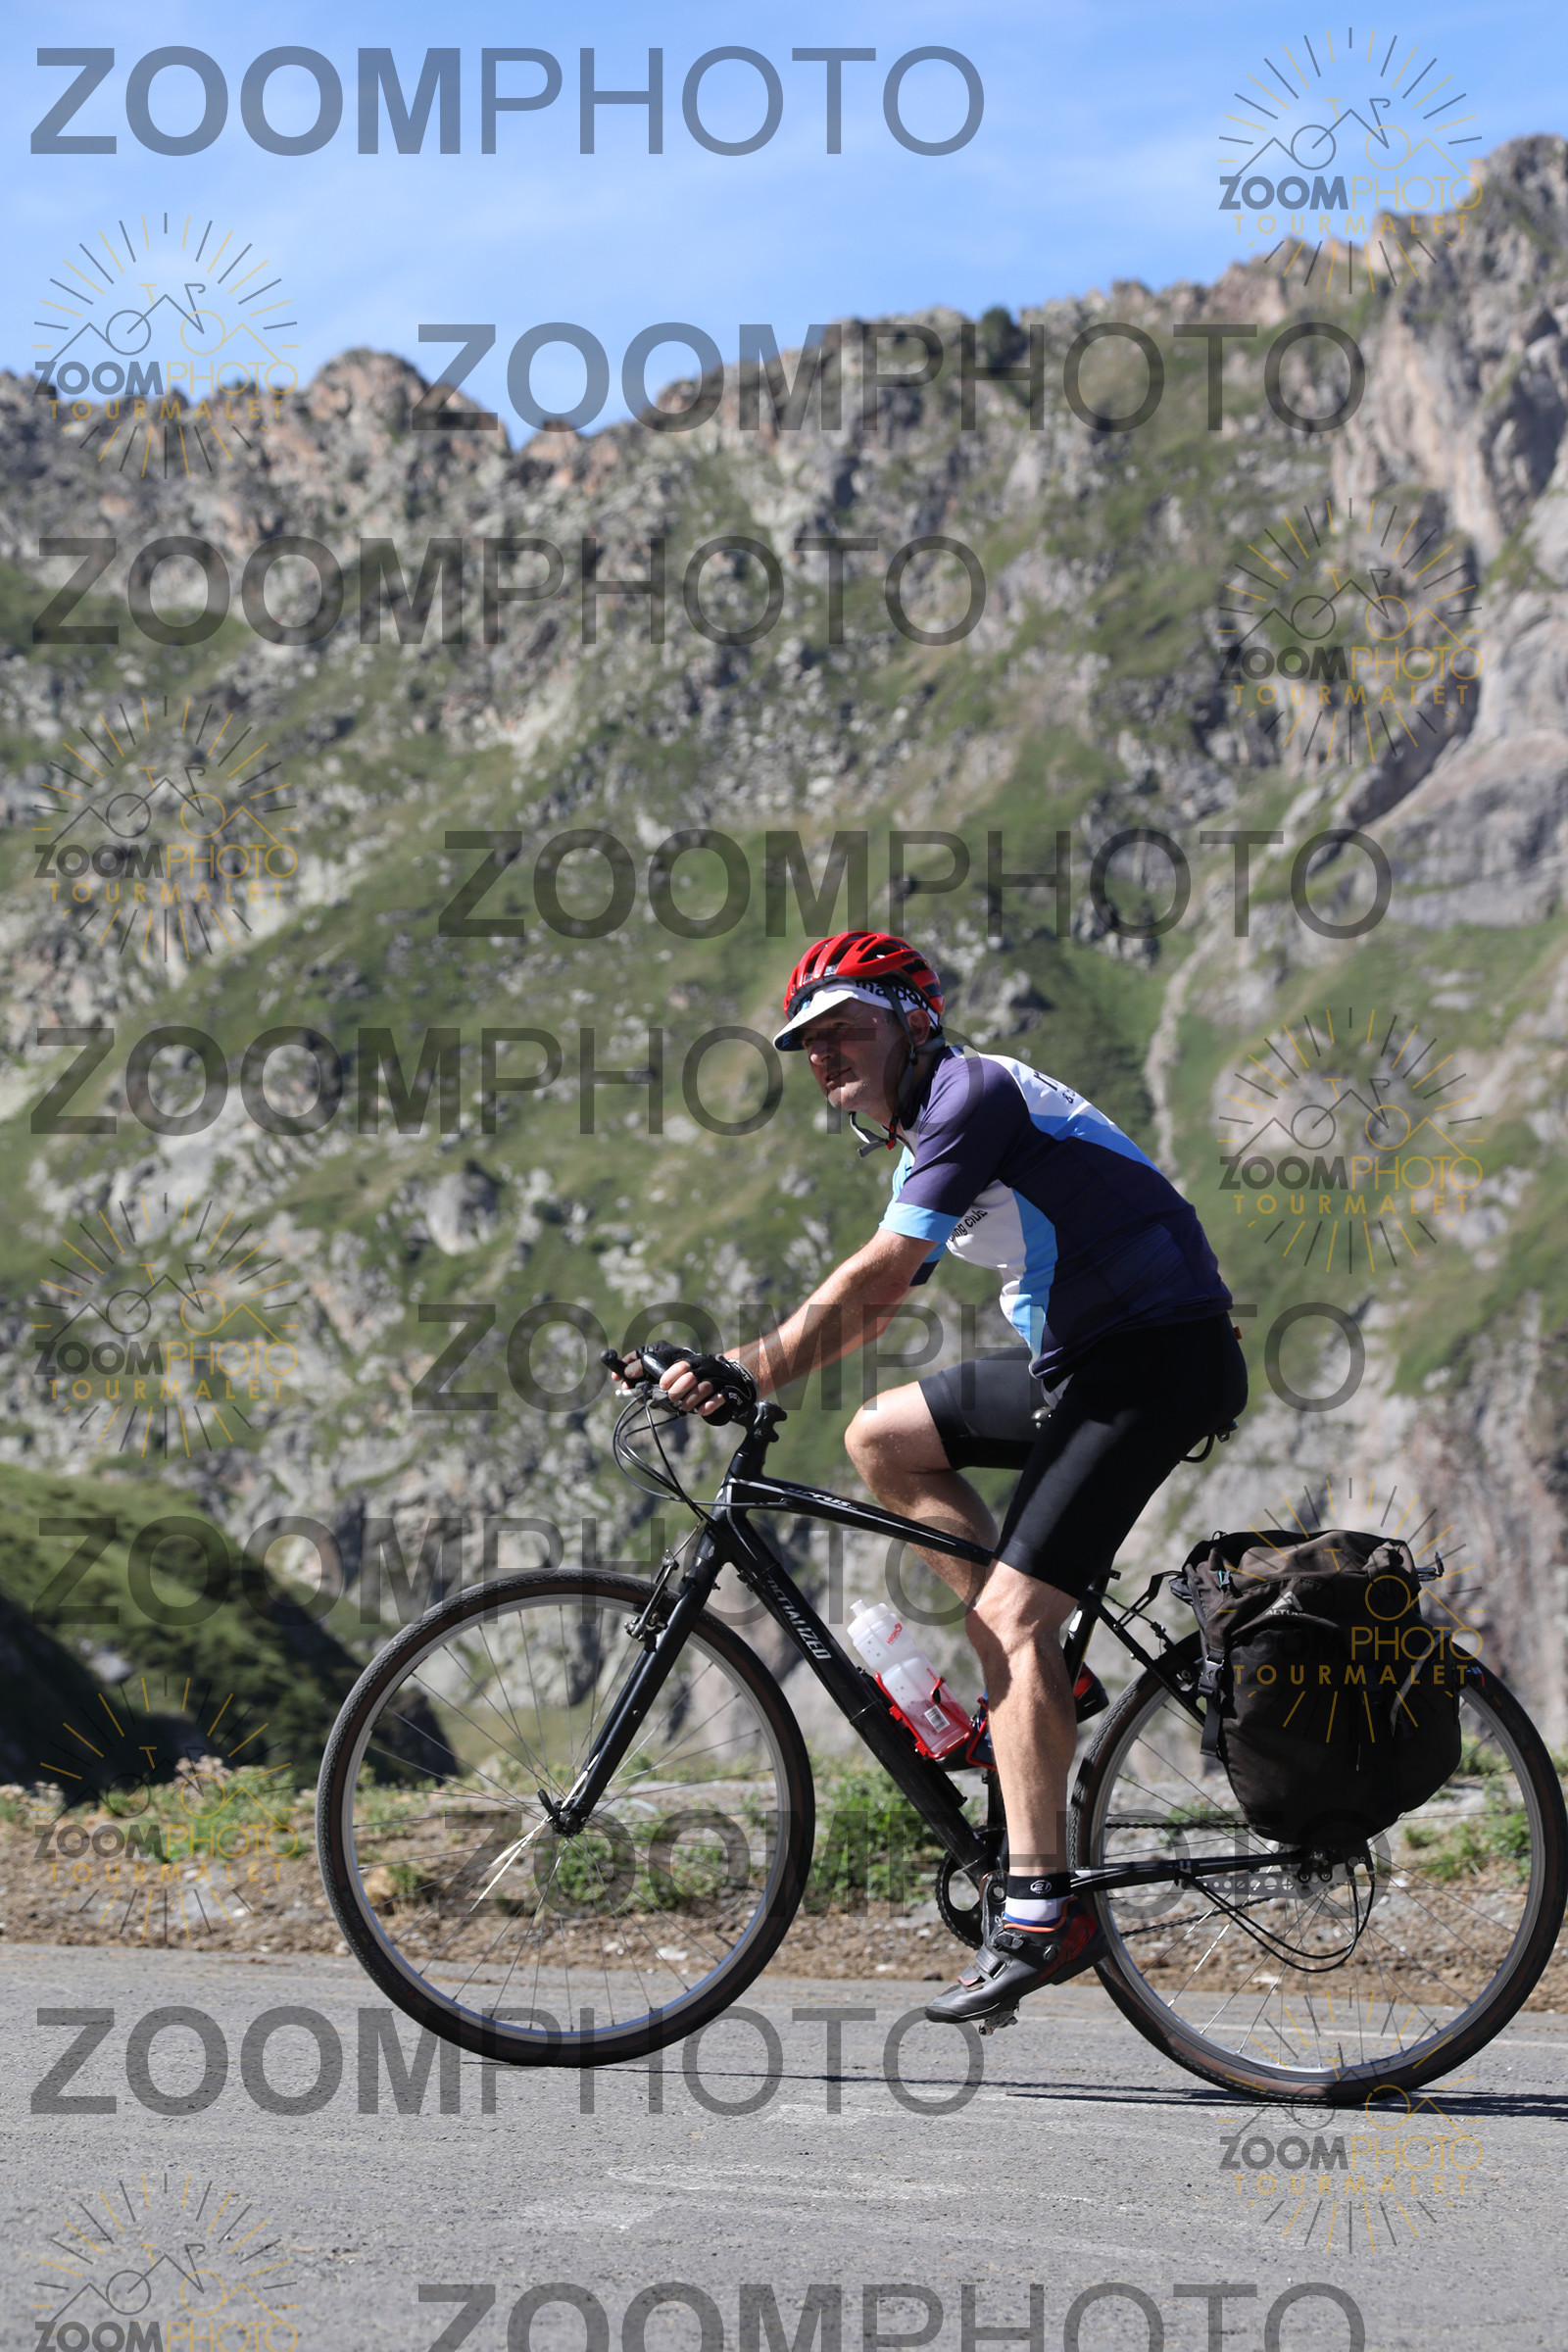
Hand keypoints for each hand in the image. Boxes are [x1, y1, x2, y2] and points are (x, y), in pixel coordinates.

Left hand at [616, 1347, 755, 1423]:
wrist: (738, 1378)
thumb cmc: (705, 1377)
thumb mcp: (689, 1373)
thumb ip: (667, 1379)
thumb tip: (635, 1388)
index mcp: (694, 1363)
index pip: (681, 1364)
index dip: (669, 1375)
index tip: (660, 1384)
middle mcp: (706, 1369)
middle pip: (691, 1375)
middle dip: (678, 1387)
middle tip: (670, 1397)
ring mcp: (718, 1380)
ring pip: (703, 1387)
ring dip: (691, 1398)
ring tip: (684, 1407)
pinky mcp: (728, 1392)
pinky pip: (719, 1398)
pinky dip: (709, 1405)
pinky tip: (701, 1411)